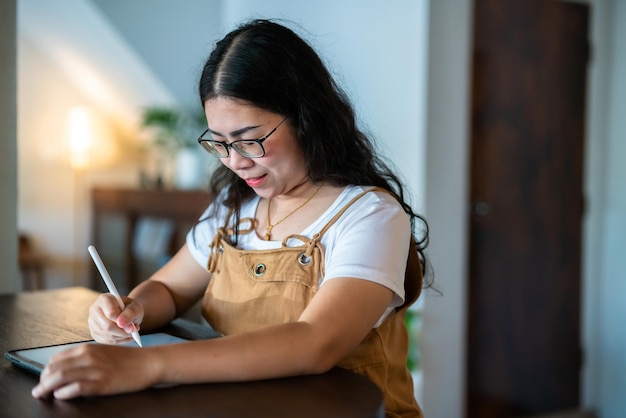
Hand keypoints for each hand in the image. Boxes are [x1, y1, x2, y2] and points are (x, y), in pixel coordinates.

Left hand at [31, 343, 155, 398]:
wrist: (149, 362)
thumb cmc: (128, 359)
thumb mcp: (104, 352)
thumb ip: (86, 358)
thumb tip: (67, 369)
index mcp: (87, 349)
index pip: (56, 359)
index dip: (46, 371)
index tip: (44, 379)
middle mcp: (88, 357)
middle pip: (54, 369)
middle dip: (42, 381)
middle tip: (39, 390)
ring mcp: (95, 370)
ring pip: (60, 378)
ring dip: (47, 388)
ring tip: (42, 395)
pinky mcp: (102, 384)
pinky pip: (76, 388)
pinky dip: (64, 393)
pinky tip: (61, 395)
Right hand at [88, 294, 143, 344]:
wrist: (127, 312)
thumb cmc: (131, 308)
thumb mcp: (135, 307)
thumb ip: (130, 313)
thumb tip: (121, 323)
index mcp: (104, 299)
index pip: (111, 313)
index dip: (122, 321)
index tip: (132, 325)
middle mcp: (94, 309)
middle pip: (107, 326)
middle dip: (123, 331)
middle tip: (133, 331)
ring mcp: (92, 322)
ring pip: (107, 335)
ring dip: (122, 336)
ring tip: (131, 331)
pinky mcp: (94, 333)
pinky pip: (106, 341)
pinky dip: (119, 340)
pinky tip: (125, 335)